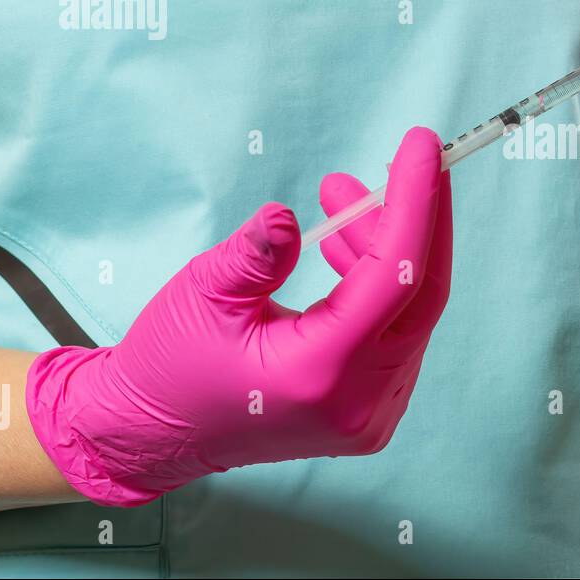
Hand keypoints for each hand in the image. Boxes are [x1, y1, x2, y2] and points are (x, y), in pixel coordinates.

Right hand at [25, 127, 451, 506]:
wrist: (156, 436)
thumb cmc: (172, 364)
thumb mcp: (202, 295)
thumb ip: (255, 256)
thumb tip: (288, 217)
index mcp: (321, 373)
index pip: (397, 277)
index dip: (416, 205)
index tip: (422, 143)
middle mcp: (360, 402)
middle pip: (420, 294)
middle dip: (418, 217)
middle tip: (403, 158)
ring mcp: (371, 415)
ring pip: (409, 311)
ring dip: (385, 245)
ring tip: (338, 196)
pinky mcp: (369, 410)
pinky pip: (394, 332)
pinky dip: (377, 282)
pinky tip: (343, 246)